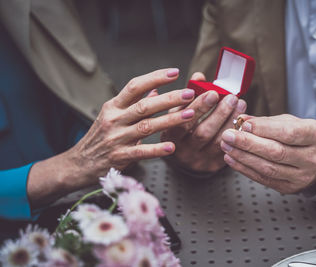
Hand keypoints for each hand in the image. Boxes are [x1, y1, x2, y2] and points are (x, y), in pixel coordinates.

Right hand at [28, 68, 195, 205]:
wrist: (79, 163)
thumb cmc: (100, 137)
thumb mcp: (113, 116)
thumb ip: (134, 104)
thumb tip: (155, 89)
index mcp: (113, 106)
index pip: (134, 86)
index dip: (155, 77)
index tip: (175, 72)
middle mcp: (114, 119)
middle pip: (144, 105)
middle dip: (169, 99)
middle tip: (190, 93)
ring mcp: (116, 138)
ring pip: (146, 126)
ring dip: (169, 120)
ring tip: (190, 115)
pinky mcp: (119, 156)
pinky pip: (141, 152)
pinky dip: (157, 149)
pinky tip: (172, 147)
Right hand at [161, 72, 246, 172]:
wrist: (183, 159)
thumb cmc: (181, 129)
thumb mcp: (177, 113)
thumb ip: (187, 96)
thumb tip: (199, 76)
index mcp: (170, 136)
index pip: (182, 122)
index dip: (198, 107)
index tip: (212, 92)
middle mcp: (183, 151)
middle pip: (202, 133)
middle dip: (219, 113)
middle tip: (231, 97)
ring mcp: (199, 160)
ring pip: (217, 141)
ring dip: (231, 121)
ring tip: (240, 104)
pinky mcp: (213, 166)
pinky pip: (228, 150)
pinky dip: (237, 133)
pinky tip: (243, 120)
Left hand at [220, 114, 315, 192]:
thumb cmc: (302, 137)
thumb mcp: (291, 122)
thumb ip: (267, 121)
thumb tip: (241, 120)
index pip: (289, 133)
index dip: (264, 129)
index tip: (244, 124)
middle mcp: (313, 158)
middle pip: (277, 152)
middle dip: (248, 143)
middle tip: (228, 135)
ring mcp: (302, 176)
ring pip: (268, 168)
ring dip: (243, 157)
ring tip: (226, 146)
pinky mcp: (289, 188)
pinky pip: (264, 179)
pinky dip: (245, 169)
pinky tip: (232, 159)